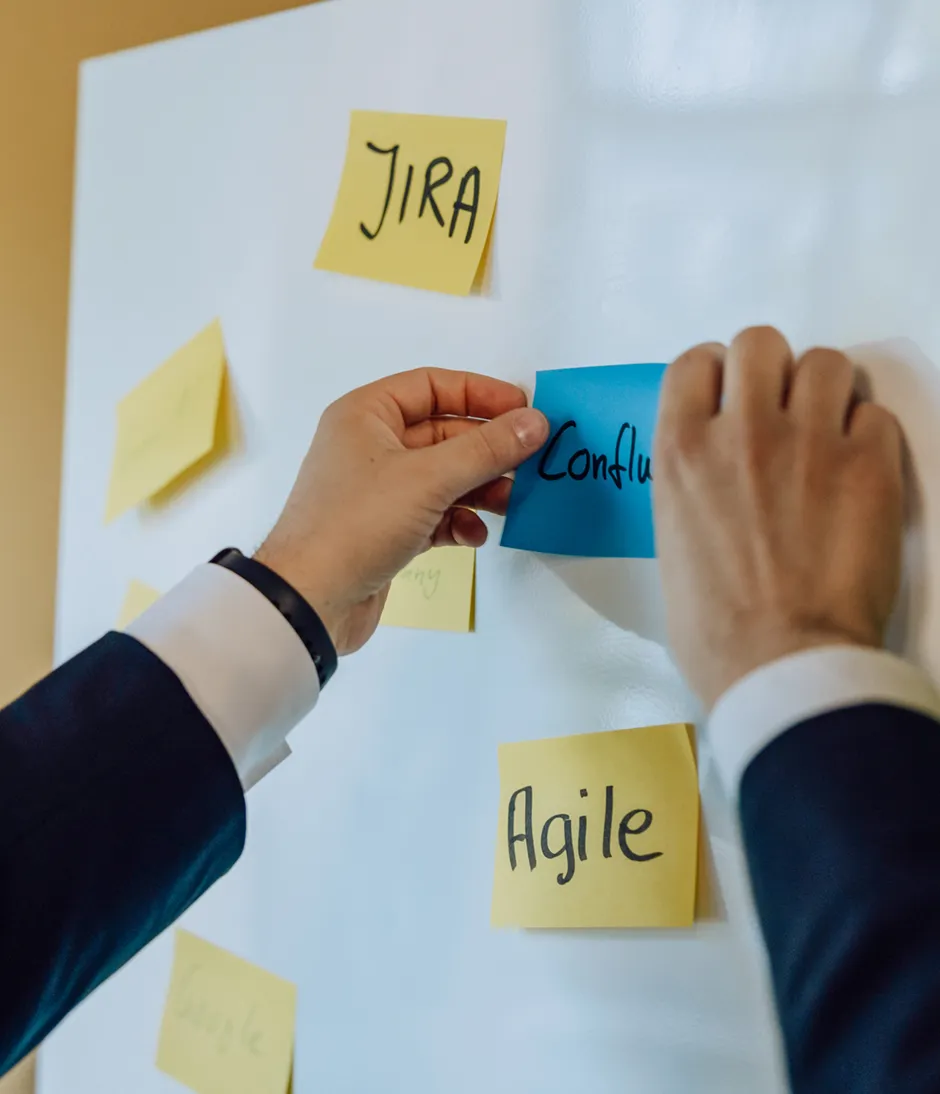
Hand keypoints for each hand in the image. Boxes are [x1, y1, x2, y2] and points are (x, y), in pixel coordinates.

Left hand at [256, 368, 548, 654]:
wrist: (310, 601)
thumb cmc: (358, 523)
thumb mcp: (428, 478)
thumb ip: (486, 449)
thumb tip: (535, 422)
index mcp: (366, 415)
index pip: (432, 386)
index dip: (481, 394)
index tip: (525, 410)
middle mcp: (369, 446)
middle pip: (443, 434)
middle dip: (487, 449)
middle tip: (530, 463)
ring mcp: (378, 490)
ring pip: (442, 476)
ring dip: (479, 488)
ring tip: (511, 503)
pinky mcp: (385, 530)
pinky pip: (433, 513)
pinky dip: (458, 521)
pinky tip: (474, 535)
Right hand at [653, 326, 904, 709]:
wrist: (782, 663)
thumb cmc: (713, 627)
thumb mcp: (671, 541)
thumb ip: (691, 484)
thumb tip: (716, 469)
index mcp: (680, 450)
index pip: (694, 362)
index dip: (714, 375)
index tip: (727, 400)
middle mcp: (743, 430)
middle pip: (759, 342)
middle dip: (770, 370)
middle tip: (780, 410)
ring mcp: (808, 442)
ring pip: (824, 363)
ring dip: (824, 392)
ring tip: (826, 433)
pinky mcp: (869, 466)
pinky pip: (875, 415)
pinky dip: (867, 437)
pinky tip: (858, 472)